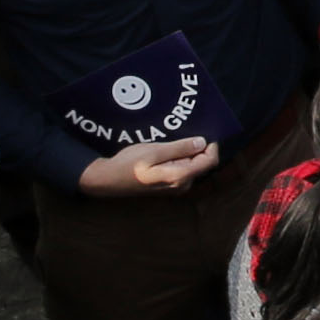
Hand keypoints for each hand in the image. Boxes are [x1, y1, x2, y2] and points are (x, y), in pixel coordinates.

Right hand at [82, 136, 222, 195]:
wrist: (109, 181)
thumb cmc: (129, 164)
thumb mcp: (154, 151)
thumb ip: (180, 148)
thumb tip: (202, 143)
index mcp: (180, 176)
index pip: (209, 161)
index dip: (211, 145)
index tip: (203, 132)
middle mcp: (182, 185)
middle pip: (203, 164)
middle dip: (199, 148)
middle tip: (187, 132)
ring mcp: (176, 188)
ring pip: (193, 166)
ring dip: (189, 153)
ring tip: (175, 140)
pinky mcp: (169, 186)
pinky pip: (184, 170)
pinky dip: (181, 159)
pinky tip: (169, 150)